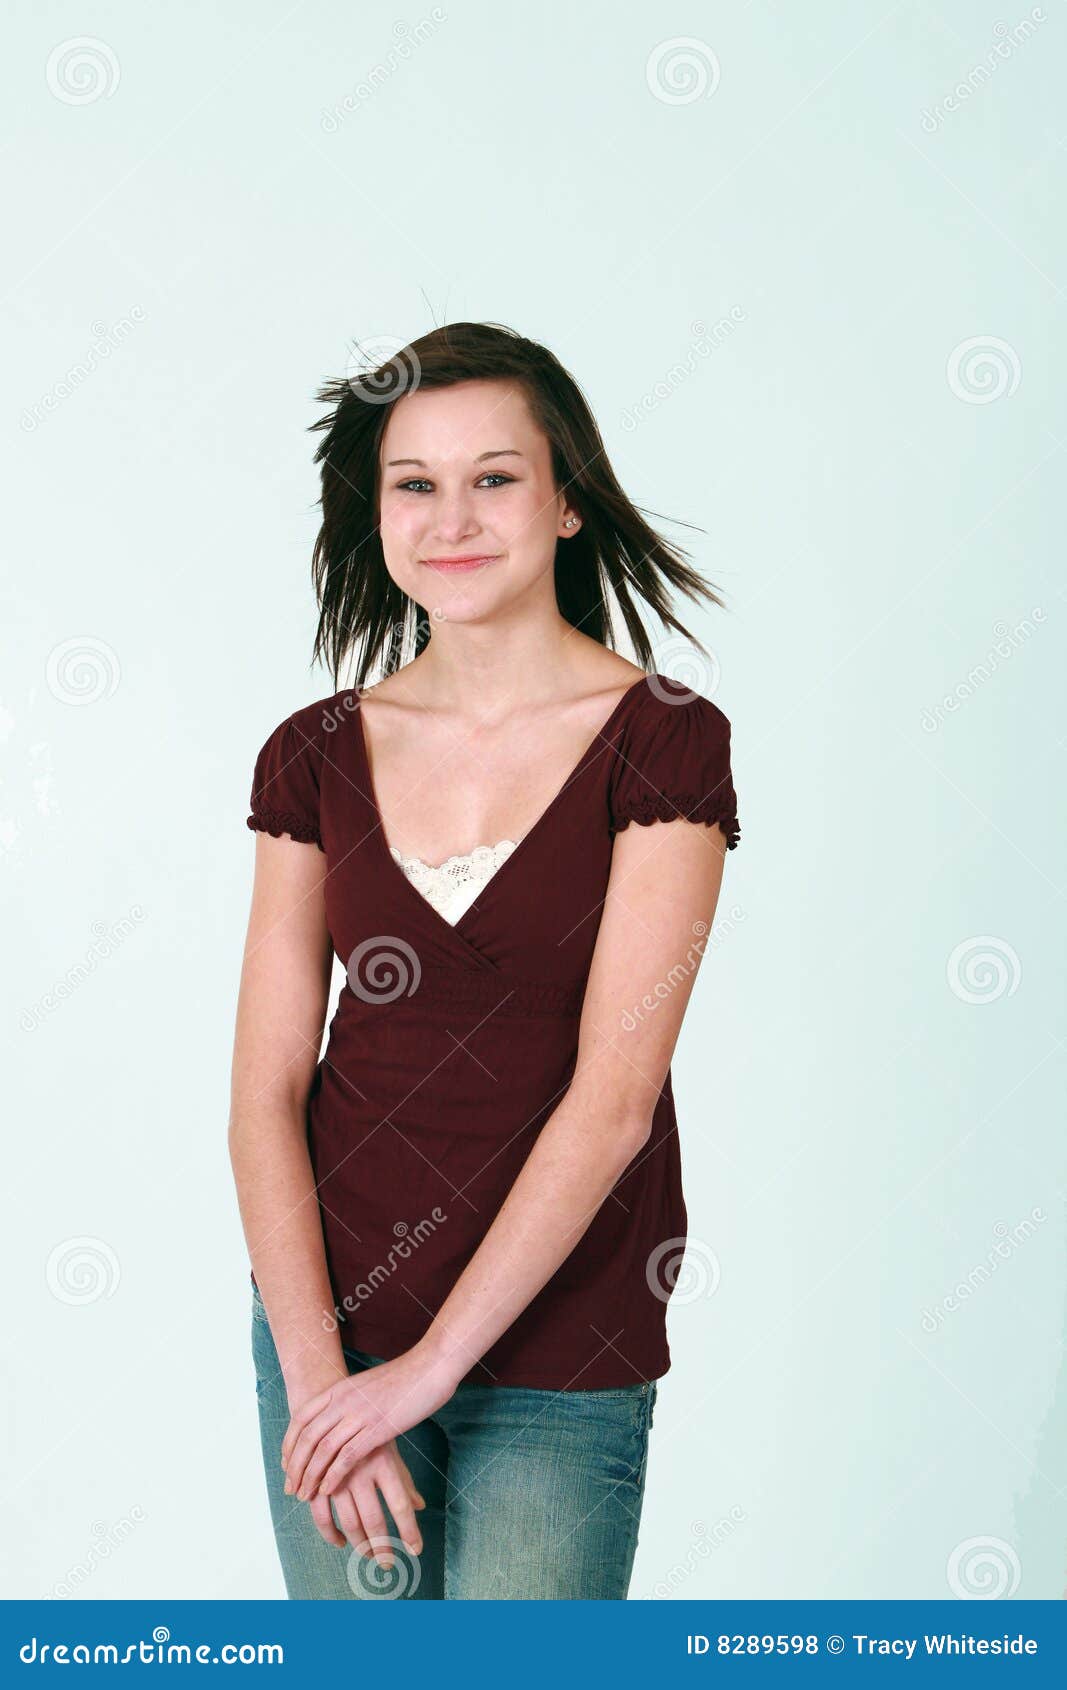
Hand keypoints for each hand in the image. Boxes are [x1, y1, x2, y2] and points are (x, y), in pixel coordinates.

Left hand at [281, 1343, 460, 1501]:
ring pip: (323, 1449)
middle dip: (295, 1466)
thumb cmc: (403, 1378)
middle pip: (307, 1437)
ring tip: (304, 1495)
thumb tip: (340, 1416)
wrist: (430, 1367)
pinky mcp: (377, 1429)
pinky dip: (333, 1475)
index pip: (301, 1418)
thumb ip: (350, 1399)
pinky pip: (347, 1456)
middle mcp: (343, 1400)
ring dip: (310, 1475)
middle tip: (290, 1488)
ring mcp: (360, 1414)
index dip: (289, 1444)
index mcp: (339, 1388)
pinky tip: (327, 1490)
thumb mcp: (366, 1385)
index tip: (285, 1465)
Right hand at [300, 1438, 426, 1569]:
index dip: (409, 1531)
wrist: (330, 1406)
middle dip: (383, 1548)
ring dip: (360, 1546)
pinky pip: (321, 1516)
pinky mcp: (317, 1479)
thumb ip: (403, 1480)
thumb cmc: (366, 1432)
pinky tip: (340, 1542)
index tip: (416, 1550)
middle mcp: (361, 1471)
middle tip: (388, 1564)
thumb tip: (420, 1506)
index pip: (400, 1505)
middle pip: (375, 1520)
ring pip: (350, 1522)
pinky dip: (330, 1533)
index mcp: (384, 1462)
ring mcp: (337, 1476)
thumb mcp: (389, 1450)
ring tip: (370, 1556)